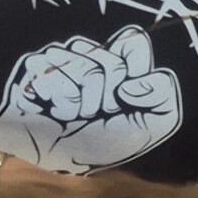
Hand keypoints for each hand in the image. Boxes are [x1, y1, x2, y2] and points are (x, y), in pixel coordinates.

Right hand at [0, 24, 182, 172]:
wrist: (55, 156)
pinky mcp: (35, 65)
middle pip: (112, 62)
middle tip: (96, 113)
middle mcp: (90, 54)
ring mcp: (61, 57)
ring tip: (73, 114)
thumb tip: (131, 85)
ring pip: (85, 68)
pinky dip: (60, 102)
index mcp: (119, 63)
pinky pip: (55, 76)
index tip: (126, 96)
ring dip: (82, 103)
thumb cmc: (101, 143)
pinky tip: (53, 111)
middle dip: (108, 98)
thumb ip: (162, 96)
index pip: (134, 40)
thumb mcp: (149, 126)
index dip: (134, 68)